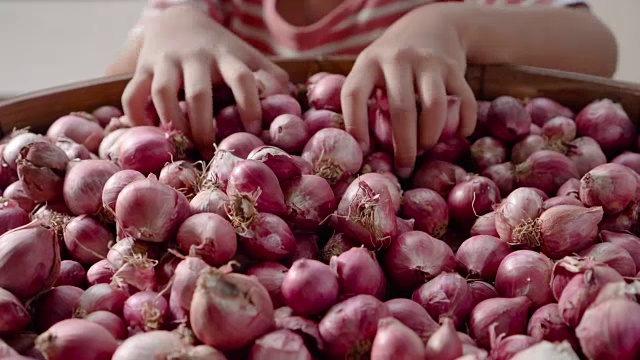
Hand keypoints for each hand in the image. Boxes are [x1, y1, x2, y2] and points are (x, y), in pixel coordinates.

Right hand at [121, 5, 288, 157]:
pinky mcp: (143, 67)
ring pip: (164, 94)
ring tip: (180, 145)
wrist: (178, 20)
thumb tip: (291, 105)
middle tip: (209, 152)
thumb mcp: (247, 57)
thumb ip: (270, 77)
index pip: (243, 78)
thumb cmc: (220, 51)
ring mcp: (167, 61)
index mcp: (227, 56)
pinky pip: (133, 94)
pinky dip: (136, 117)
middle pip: (199, 94)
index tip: (252, 131)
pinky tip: (148, 134)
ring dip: (172, 124)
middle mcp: (196, 57)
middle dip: (204, 127)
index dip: (249, 105)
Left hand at [341, 7, 476, 177]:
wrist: (430, 27)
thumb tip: (367, 154)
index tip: (362, 152)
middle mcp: (398, 58)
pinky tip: (456, 136)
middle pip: (401, 109)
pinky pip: (464, 103)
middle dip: (404, 146)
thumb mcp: (371, 71)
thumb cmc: (392, 66)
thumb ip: (366, 101)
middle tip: (404, 168)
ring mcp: (429, 61)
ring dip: (432, 136)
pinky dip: (462, 126)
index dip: (356, 126)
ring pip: (435, 107)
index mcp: (369, 63)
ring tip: (426, 149)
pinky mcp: (455, 68)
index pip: (354, 94)